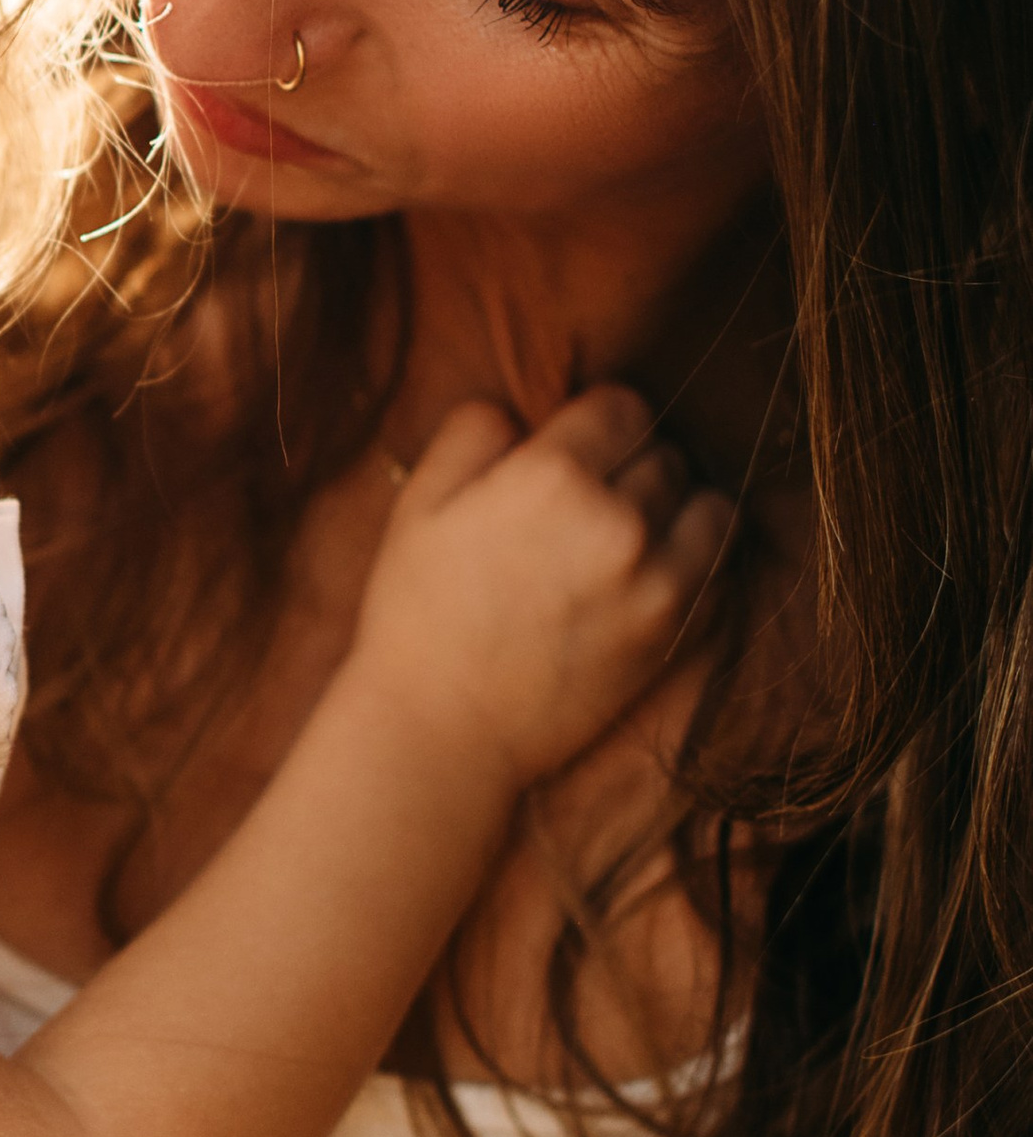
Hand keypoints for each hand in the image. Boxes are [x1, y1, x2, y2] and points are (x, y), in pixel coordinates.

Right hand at [346, 389, 729, 794]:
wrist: (443, 730)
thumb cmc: (419, 614)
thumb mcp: (417, 505)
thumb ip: (471, 434)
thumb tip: (517, 411)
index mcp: (552, 476)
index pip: (623, 405)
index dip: (597, 424)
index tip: (576, 451)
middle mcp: (620, 520)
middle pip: (665, 455)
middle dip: (633, 467)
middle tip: (592, 501)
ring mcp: (658, 581)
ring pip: (707, 506)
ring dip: (677, 509)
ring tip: (634, 534)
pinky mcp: (676, 633)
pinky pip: (720, 568)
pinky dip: (696, 561)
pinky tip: (650, 575)